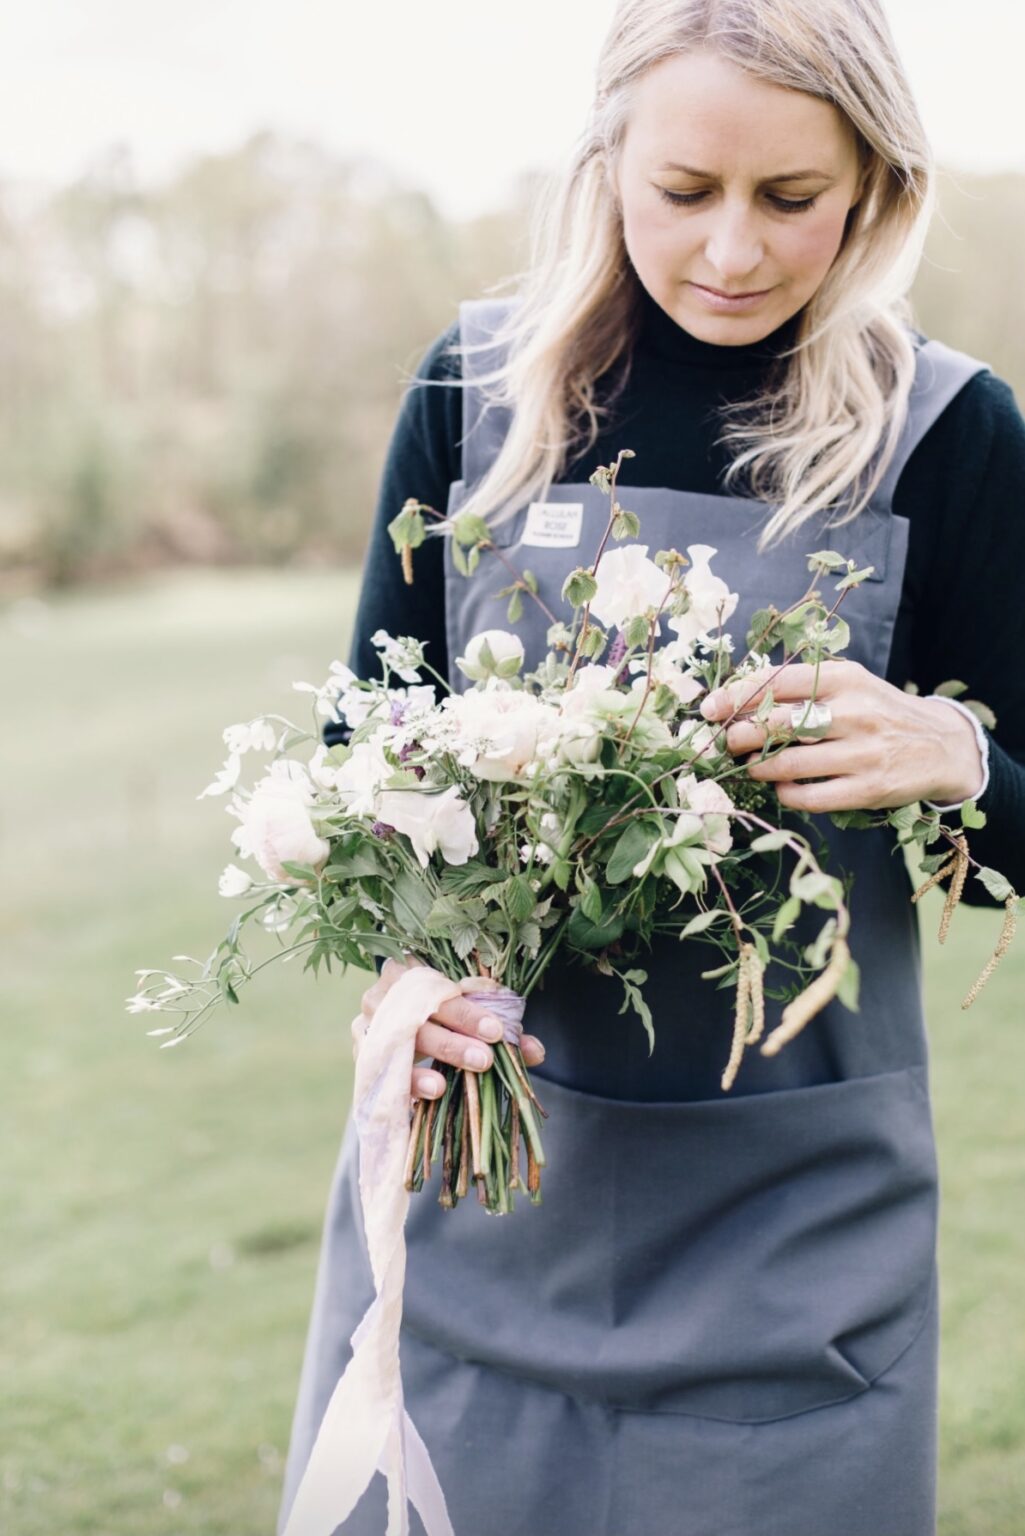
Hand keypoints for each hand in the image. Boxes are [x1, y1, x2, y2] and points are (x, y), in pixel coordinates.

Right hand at [357, 957, 545, 1100]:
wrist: (398, 1018)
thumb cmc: (442, 1010)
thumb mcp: (469, 1011)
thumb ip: (501, 1028)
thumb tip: (535, 1052)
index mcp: (412, 970)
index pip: (442, 989)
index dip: (469, 1011)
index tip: (497, 1031)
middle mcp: (383, 994)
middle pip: (418, 1018)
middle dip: (452, 1042)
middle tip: (482, 1060)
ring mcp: (366, 1025)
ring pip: (396, 1045)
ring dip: (419, 1068)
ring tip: (444, 1085)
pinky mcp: (362, 1055)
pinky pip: (380, 1071)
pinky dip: (405, 1084)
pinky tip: (426, 1093)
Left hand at [699, 659, 984, 812]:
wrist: (942, 745)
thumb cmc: (880, 712)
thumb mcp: (850, 684)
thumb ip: (803, 687)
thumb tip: (738, 698)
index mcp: (844, 679)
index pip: (777, 682)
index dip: (736, 696)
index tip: (711, 709)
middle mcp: (853, 713)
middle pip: (776, 724)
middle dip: (739, 735)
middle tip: (727, 742)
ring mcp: (861, 753)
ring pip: (787, 764)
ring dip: (757, 767)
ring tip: (750, 765)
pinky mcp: (867, 789)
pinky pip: (808, 797)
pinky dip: (784, 793)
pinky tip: (781, 786)